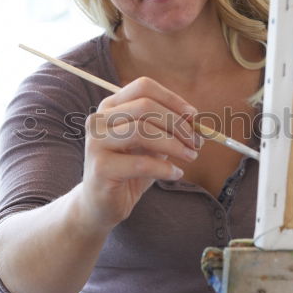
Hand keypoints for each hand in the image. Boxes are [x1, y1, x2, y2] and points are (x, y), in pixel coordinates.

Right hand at [80, 76, 202, 226]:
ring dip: (174, 144)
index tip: (193, 116)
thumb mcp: (151, 144)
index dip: (172, 99)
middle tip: (196, 142)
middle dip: (177, 123)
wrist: (101, 205)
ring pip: (142, 130)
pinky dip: (165, 168)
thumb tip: (194, 119)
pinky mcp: (101, 168)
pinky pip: (141, 163)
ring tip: (190, 157)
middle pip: (144, 106)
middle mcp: (99, 120)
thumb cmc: (129, 171)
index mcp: (110, 107)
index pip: (143, 87)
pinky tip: (176, 174)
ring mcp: (96, 143)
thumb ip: (167, 128)